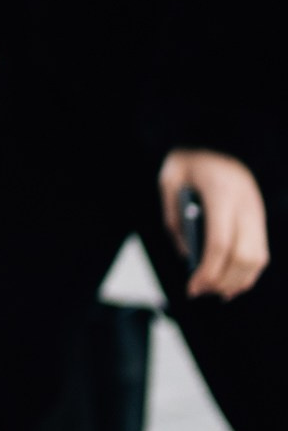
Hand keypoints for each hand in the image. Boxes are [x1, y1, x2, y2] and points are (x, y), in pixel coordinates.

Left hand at [161, 149, 269, 299]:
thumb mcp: (170, 180)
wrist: (220, 139)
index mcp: (222, 193)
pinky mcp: (260, 218)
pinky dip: (248, 272)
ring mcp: (257, 212)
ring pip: (258, 258)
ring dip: (237, 281)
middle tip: (199, 291)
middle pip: (244, 256)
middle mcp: (246, 205)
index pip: (220, 242)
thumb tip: (187, 255)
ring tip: (215, 292)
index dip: (208, 270)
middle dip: (222, 280)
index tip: (192, 286)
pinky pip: (261, 252)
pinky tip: (231, 283)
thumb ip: (175, 217)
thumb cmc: (190, 160)